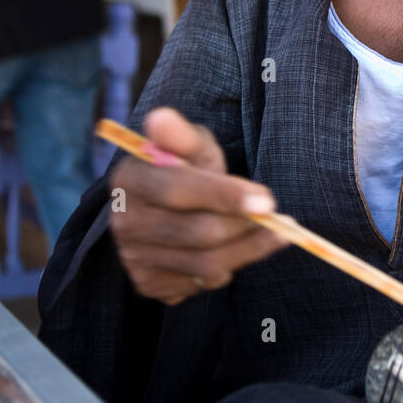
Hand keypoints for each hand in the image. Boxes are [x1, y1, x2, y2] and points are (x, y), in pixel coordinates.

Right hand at [110, 107, 287, 306]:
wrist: (158, 210)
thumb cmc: (181, 169)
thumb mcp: (187, 146)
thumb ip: (182, 136)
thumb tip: (161, 117)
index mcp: (130, 179)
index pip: (178, 190)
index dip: (225, 196)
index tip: (267, 200)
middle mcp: (125, 222)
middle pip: (198, 233)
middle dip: (245, 226)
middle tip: (277, 218)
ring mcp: (134, 258)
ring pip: (205, 264)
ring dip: (250, 249)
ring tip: (276, 234)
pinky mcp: (149, 284)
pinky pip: (202, 284)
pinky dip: (231, 266)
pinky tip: (242, 249)